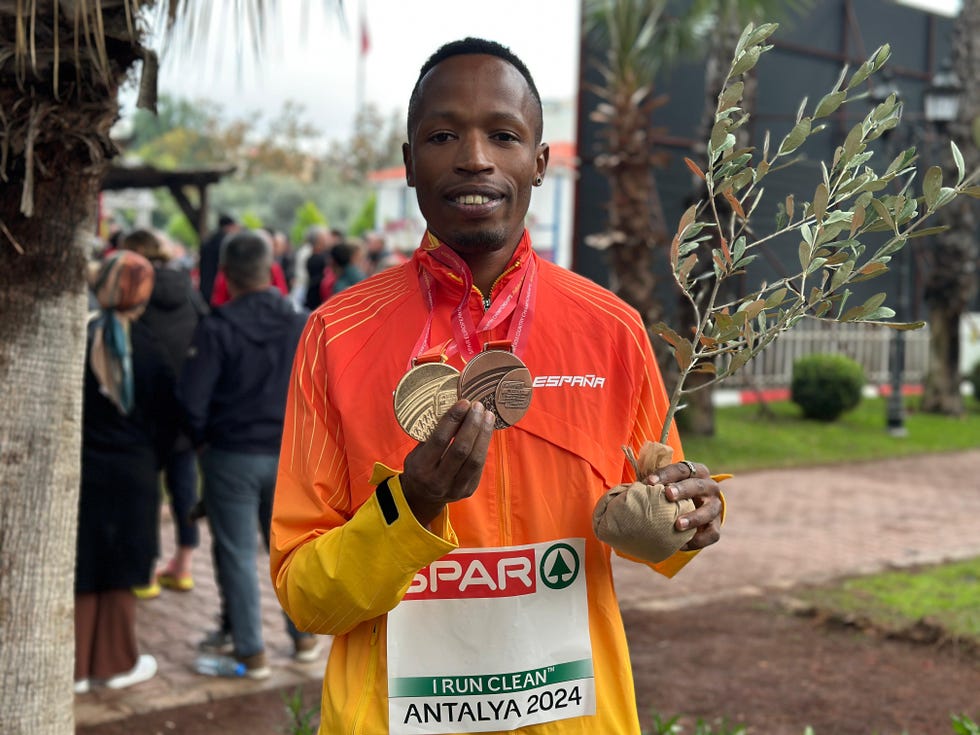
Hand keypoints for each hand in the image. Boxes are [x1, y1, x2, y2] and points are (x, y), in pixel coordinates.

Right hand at [400, 399, 494, 525]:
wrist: (421, 498)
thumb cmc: (419, 468)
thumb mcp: (416, 453)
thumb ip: (431, 436)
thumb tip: (453, 410)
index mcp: (421, 468)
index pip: (439, 440)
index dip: (453, 420)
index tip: (463, 402)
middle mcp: (437, 481)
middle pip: (461, 449)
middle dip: (472, 425)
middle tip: (478, 406)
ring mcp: (455, 488)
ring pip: (475, 459)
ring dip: (483, 434)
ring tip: (487, 416)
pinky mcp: (468, 490)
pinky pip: (479, 466)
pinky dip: (484, 445)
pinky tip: (486, 431)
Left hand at [647, 460, 721, 550]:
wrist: (697, 507)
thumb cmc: (673, 493)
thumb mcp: (667, 483)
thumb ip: (654, 483)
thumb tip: (629, 488)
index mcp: (696, 472)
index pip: (682, 469)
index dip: (666, 474)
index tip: (649, 481)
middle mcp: (710, 487)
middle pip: (698, 486)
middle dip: (683, 490)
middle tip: (668, 495)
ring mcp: (715, 507)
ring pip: (709, 510)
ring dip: (694, 517)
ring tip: (678, 524)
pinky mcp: (716, 526)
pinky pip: (712, 534)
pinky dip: (698, 540)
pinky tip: (682, 545)